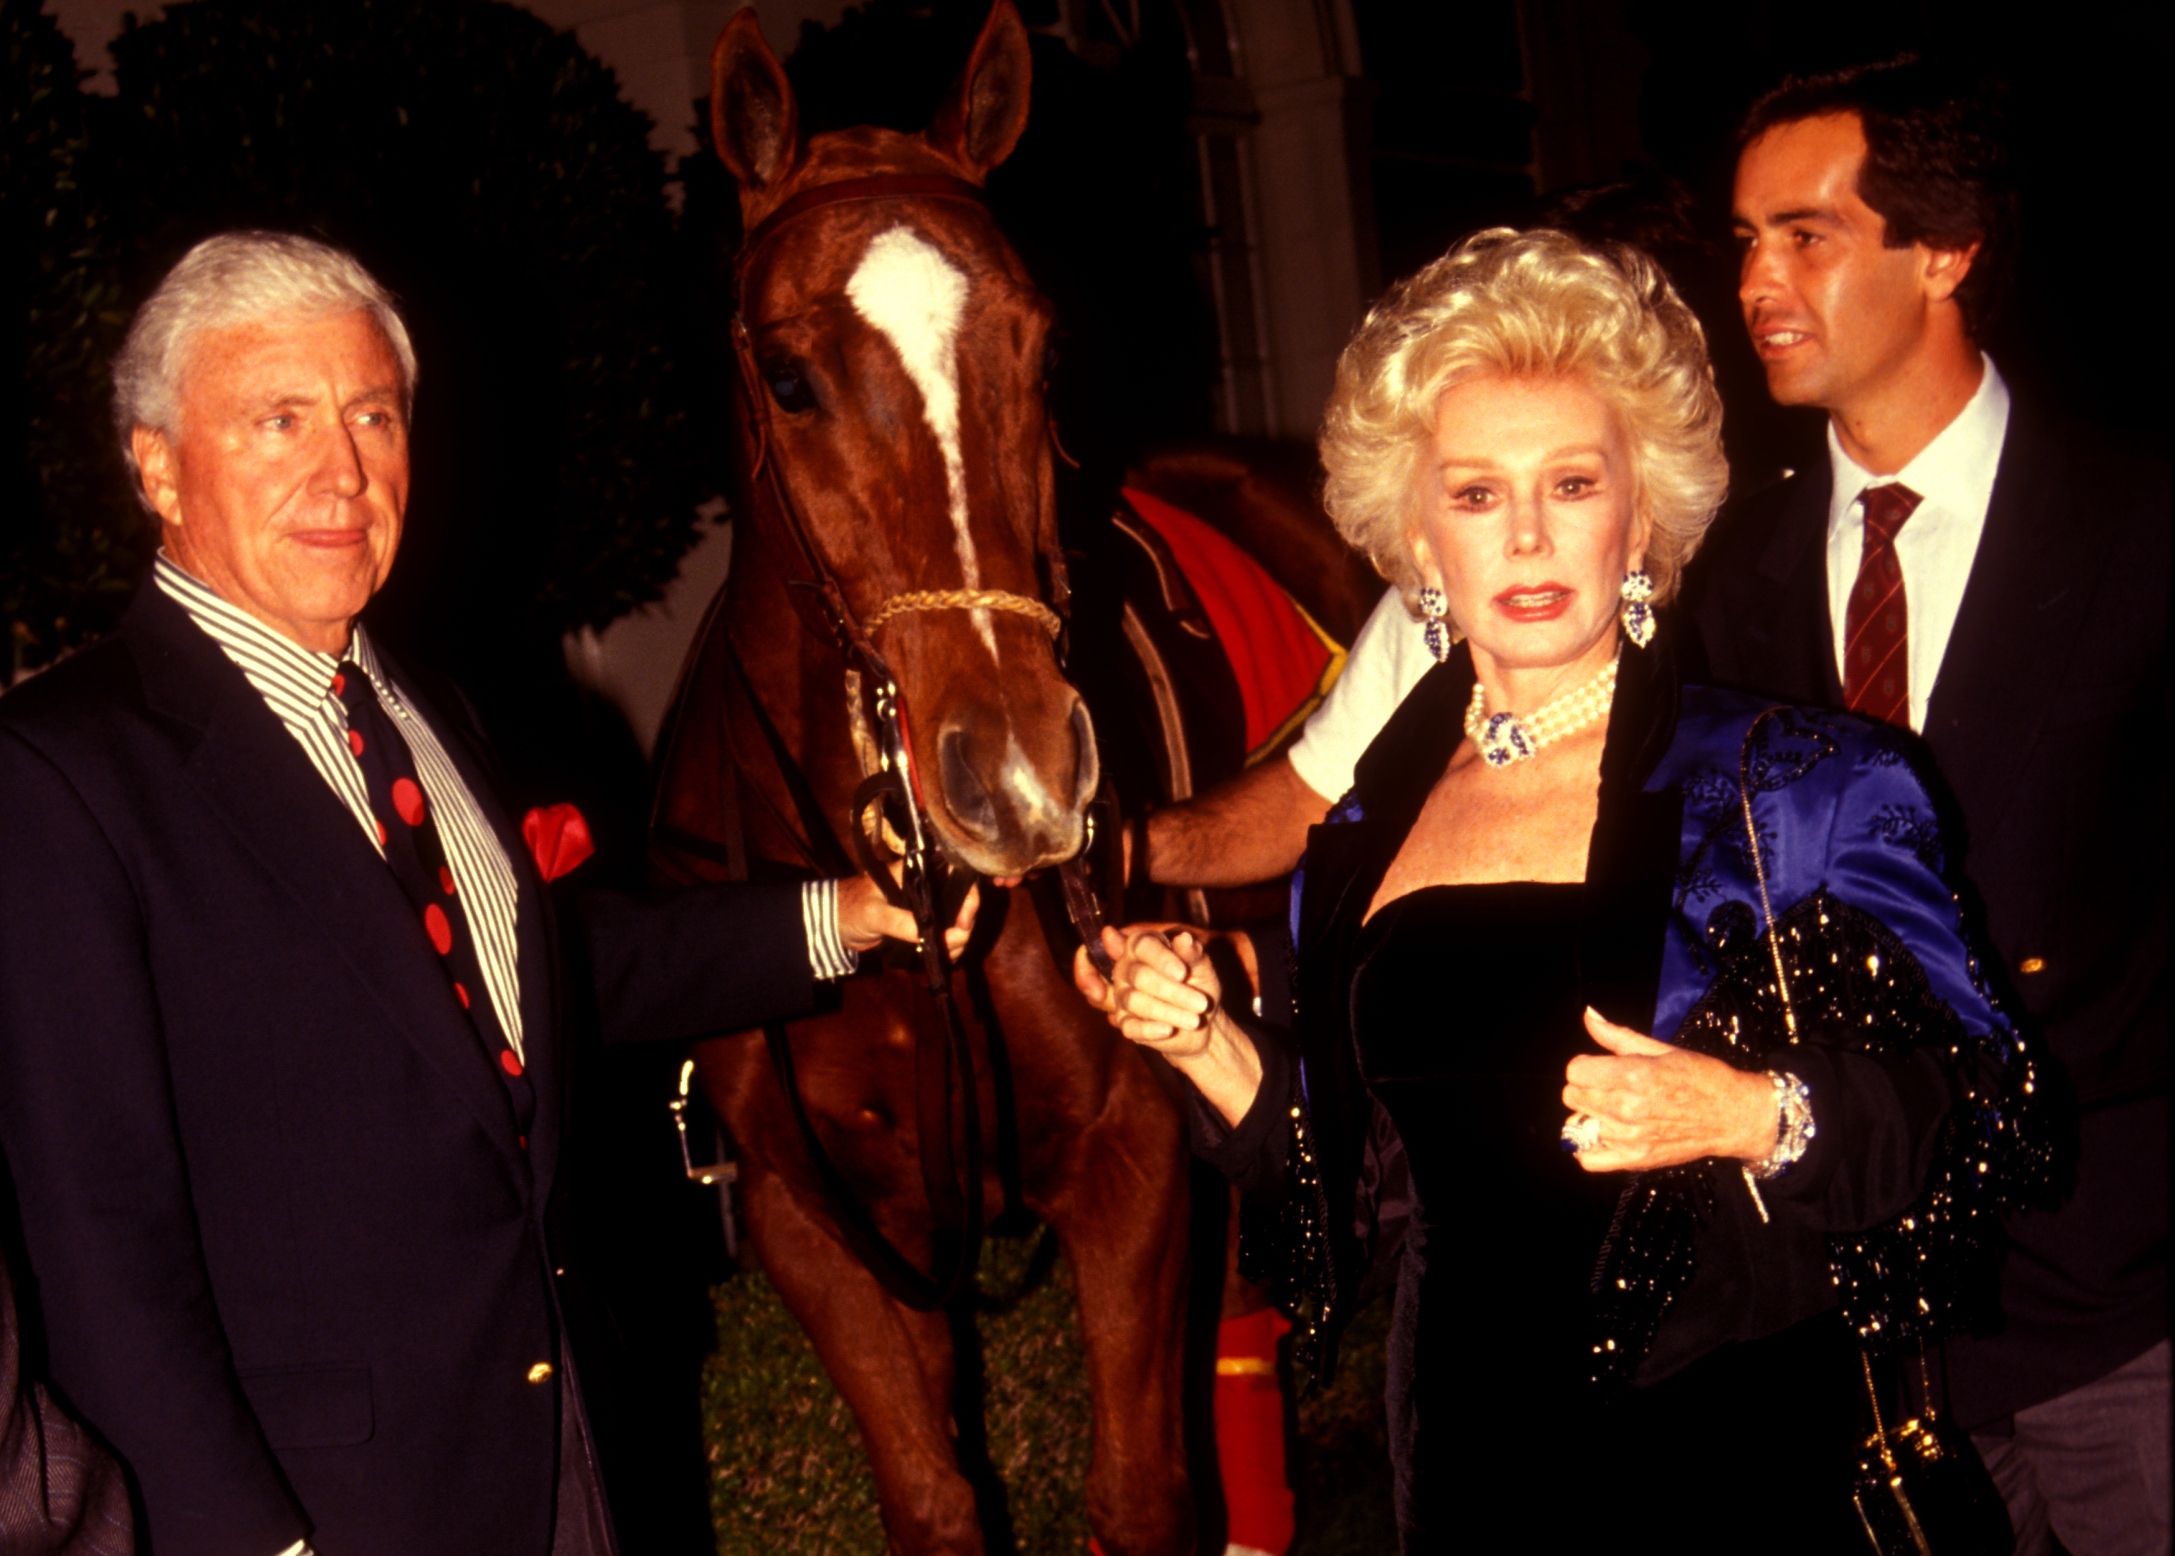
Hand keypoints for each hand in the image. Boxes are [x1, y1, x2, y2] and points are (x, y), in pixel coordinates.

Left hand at [836, 870, 978, 957]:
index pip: (955, 876)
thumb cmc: (850, 908)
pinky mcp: (918, 924)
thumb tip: (946, 937)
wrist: (831, 924)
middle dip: (964, 925)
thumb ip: (907, 924)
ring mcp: (923, 907)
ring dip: (956, 940)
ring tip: (948, 956)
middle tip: (956, 945)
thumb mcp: (876, 914)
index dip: (968, 897)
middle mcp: (924, 887)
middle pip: (960, 901)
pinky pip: (941, 934)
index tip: (964, 922)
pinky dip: (946, 947)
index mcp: (916, 873)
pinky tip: (943, 958)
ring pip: (953, 921)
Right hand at [1072, 924, 1222, 1060]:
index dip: (1161, 958)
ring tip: (1195, 1020)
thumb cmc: (1200, 987)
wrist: (1201, 1023)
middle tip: (1202, 1003)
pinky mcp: (1125, 1022)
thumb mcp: (1202, 968)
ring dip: (1168, 1012)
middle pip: (1140, 976)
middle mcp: (1126, 968)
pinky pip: (1130, 1026)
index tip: (1183, 973)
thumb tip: (1184, 938)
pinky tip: (1169, 1030)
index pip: (1143, 945)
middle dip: (1173, 991)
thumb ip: (1193, 953)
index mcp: (1143, 946)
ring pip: (1135, 1001)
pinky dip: (1150, 1029)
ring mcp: (1122, 996)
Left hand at [1561, 1008, 1776, 1173]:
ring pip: (1577, 1123)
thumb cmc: (1700, 1077)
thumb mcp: (1661, 1049)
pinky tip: (1604, 1135)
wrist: (1734, 1116)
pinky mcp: (1635, 1160)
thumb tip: (1588, 1014)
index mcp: (1633, 1074)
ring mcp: (1629, 1137)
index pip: (1575, 1070)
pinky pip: (1588, 1159)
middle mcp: (1627, 1107)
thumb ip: (1617, 1036)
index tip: (1602, 1068)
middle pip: (1573, 1096)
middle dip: (1588, 1088)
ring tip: (1614, 1111)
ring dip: (1591, 1115)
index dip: (1586, 1066)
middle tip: (1611, 1088)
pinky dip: (1589, 1147)